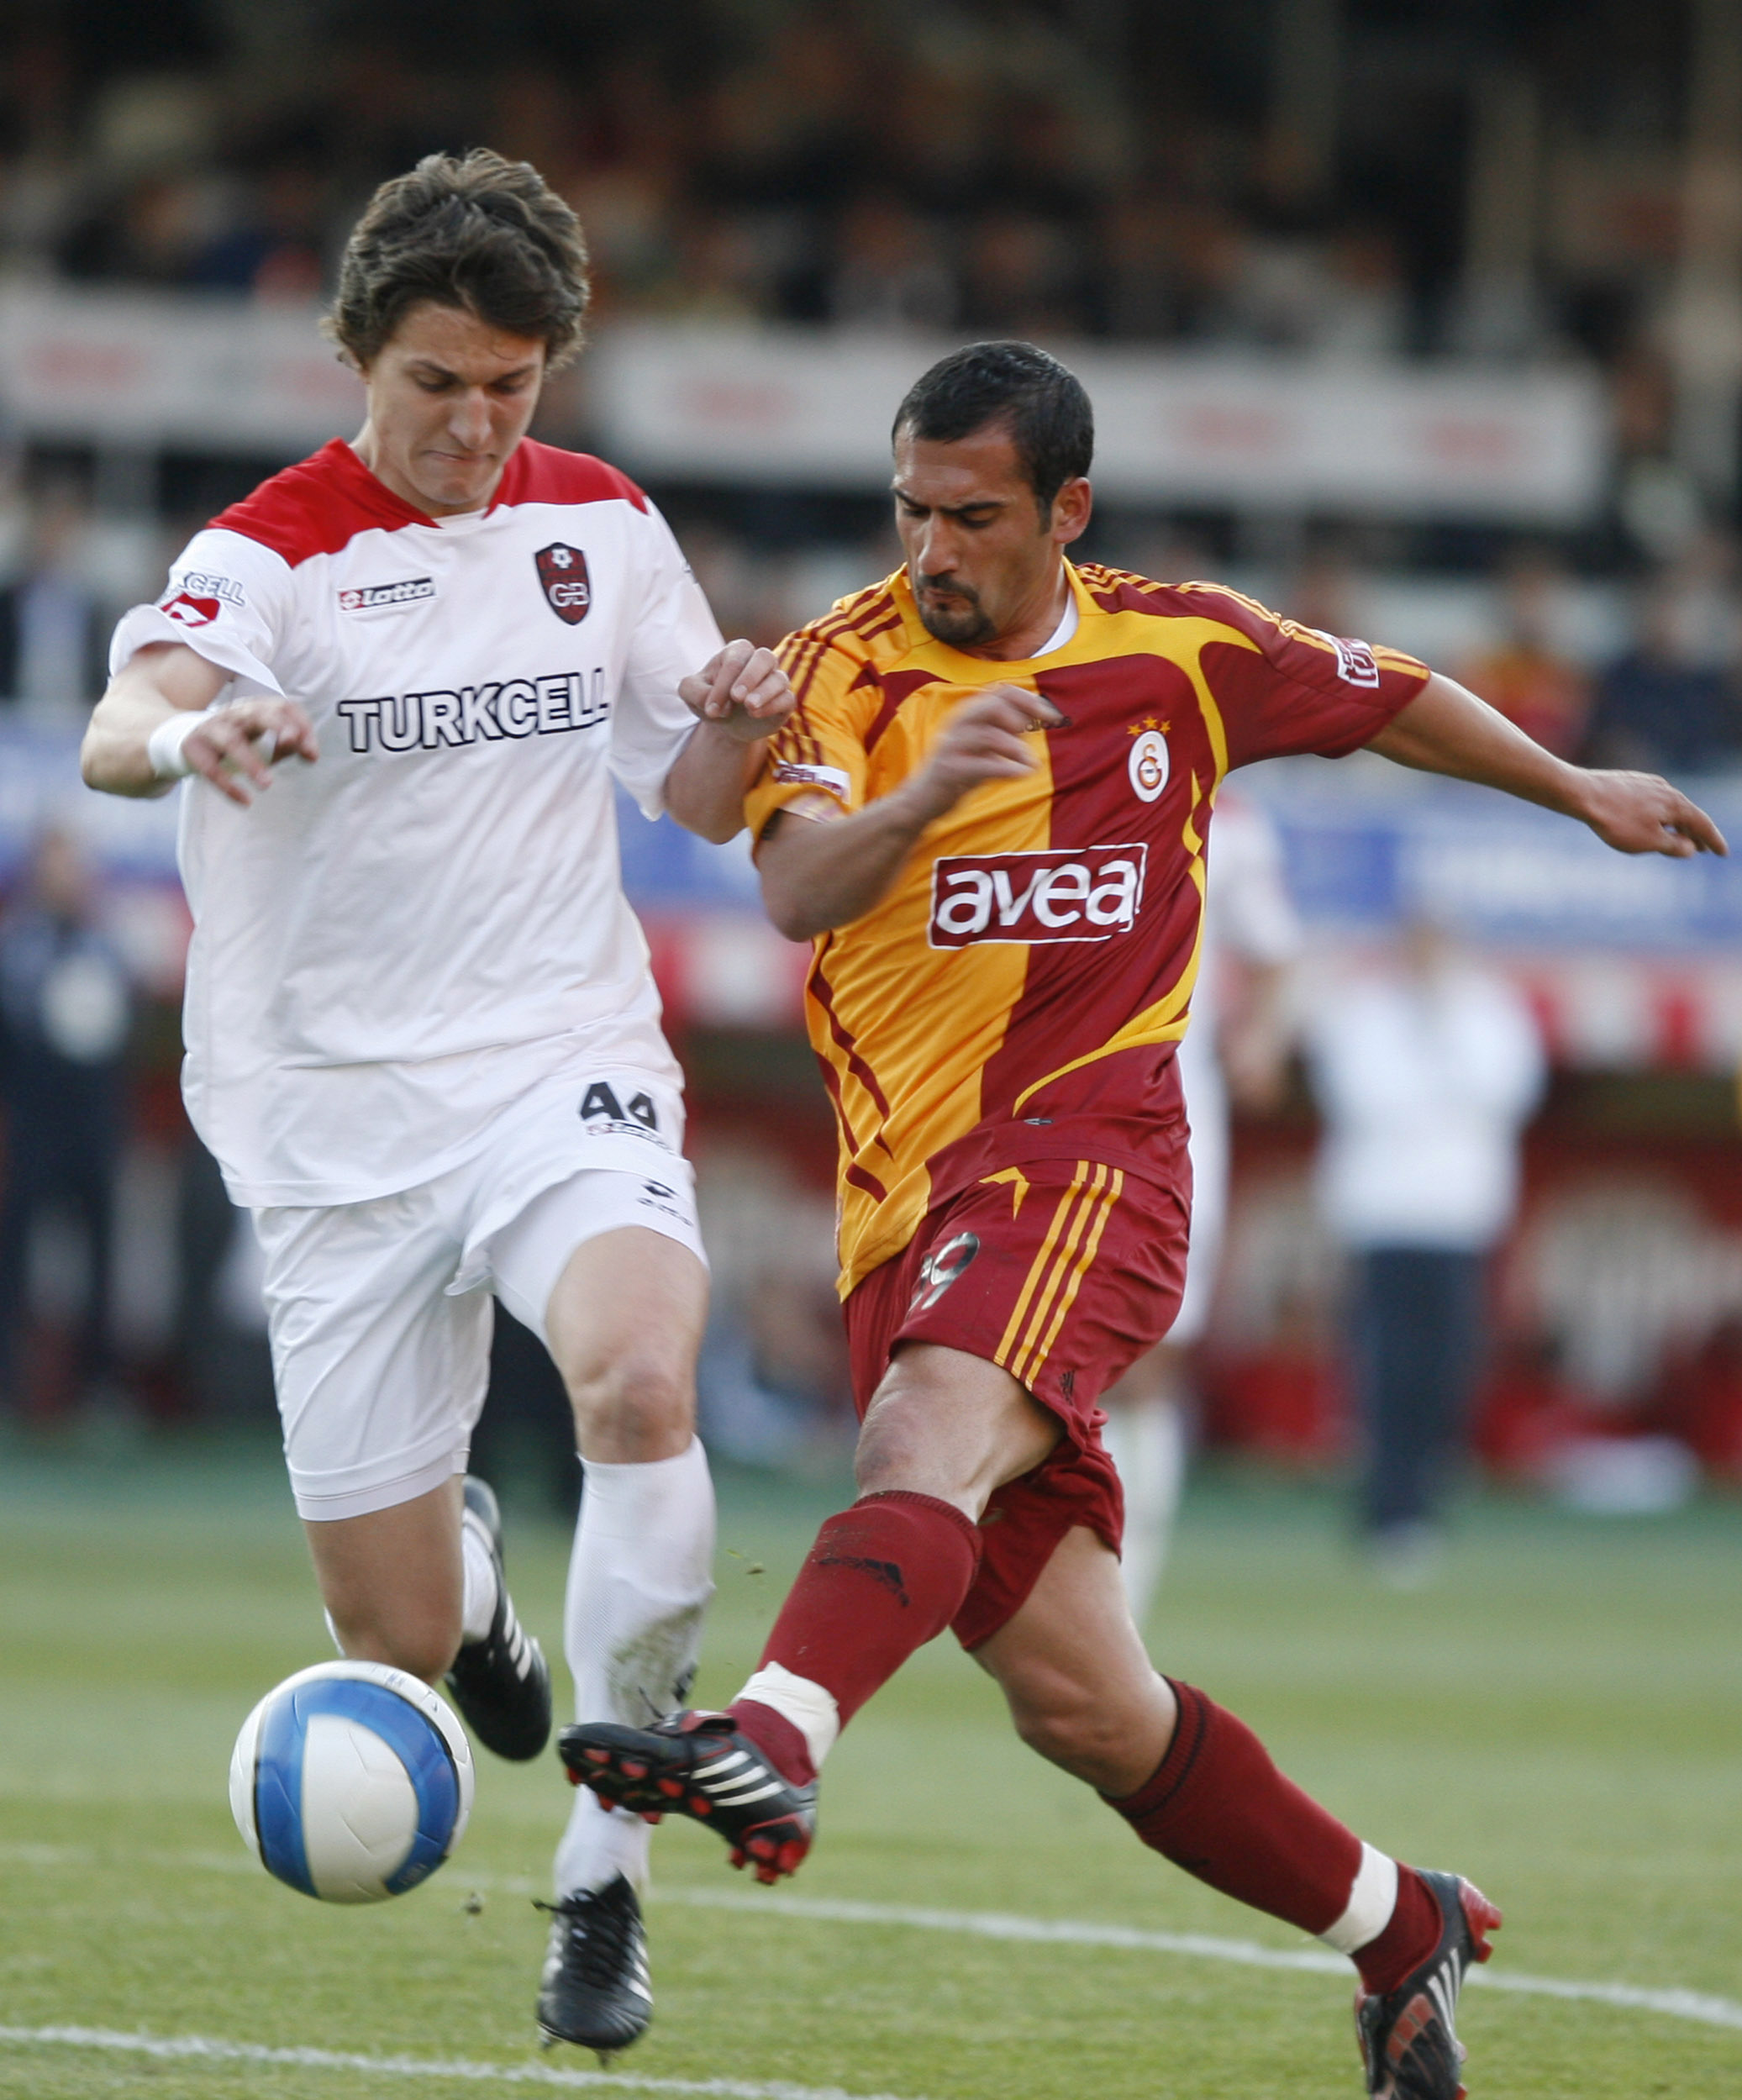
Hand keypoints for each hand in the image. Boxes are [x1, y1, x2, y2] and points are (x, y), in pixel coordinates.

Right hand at [186, 698, 318, 806]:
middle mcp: (235, 714)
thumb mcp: (265, 739)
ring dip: (250, 762)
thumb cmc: (239, 740)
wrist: (188, 740)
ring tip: (267, 784)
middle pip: (257, 714)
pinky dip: (228, 786)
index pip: (283, 707)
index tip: (312, 754)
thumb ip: (288, 744)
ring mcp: (212, 728)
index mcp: (256, 708)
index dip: (300, 726)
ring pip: (231, 741)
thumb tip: (311, 755)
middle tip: (291, 743)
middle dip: (276, 726)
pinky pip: (211, 768)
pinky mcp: (193, 747)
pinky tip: (246, 801)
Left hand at [679, 639, 793, 742]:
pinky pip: (787, 699)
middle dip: (750, 677)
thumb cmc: (710, 700)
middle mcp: (760, 662)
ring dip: (764, 693)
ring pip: (779, 679)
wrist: (725, 724)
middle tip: (736, 697)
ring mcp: (775, 680)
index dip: (722, 686)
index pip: (734, 662)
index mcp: (737, 652)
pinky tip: (755, 715)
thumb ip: (693, 690)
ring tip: (749, 707)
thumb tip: (712, 701)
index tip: (711, 710)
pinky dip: (773, 706)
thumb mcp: (691, 693)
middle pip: (764, 657)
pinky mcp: (785, 701)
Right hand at [904, 683, 1063, 822]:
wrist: (923, 801)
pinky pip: (981, 765)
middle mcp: (958, 724)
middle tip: (1036, 733)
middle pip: (993, 704)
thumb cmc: (960, 771)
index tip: (1052, 717)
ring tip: (1032, 764)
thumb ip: (1008, 730)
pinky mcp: (949, 771)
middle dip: (1022, 715)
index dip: (1031, 700)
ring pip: (989, 736)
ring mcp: (951, 746)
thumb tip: (1036, 715)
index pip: (1002, 691)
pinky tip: (1023, 774)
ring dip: (1017, 749)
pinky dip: (1007, 769)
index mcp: (968, 714)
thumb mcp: (986, 746)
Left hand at [1575, 769, 1727, 857]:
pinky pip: (1654, 802)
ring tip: (1681, 839)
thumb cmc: (1616, 821)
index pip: (1702, 825)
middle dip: (1697, 834)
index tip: (1723, 854)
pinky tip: (1654, 822)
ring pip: (1670, 808)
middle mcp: (1667, 790)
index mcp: (1676, 805)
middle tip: (1706, 850)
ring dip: (1678, 825)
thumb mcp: (1649, 841)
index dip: (1714, 841)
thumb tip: (1690, 848)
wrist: (1582, 794)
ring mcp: (1648, 784)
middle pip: (1688, 815)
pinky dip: (1661, 816)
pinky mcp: (1631, 783)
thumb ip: (1674, 846)